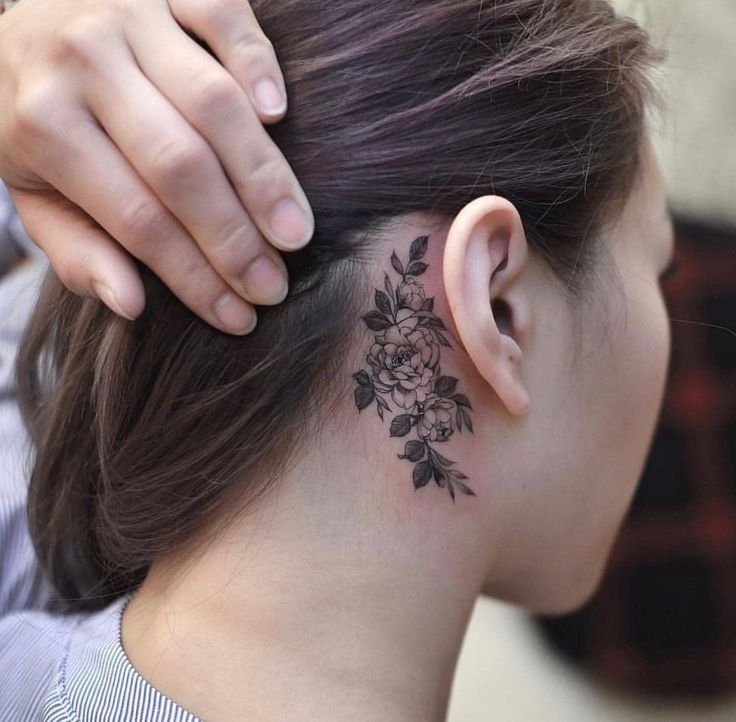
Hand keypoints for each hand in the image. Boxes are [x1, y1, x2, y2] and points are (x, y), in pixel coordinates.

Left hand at [0, 0, 312, 333]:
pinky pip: (223, 16)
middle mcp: (82, 62)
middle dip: (235, 237)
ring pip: (214, 103)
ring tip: (297, 232)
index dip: (194, 276)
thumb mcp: (35, 196)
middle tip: (275, 285)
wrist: (18, 29)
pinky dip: (256, 62)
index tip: (238, 316)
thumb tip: (132, 306)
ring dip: (264, 175)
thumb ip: (77, 251)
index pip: (137, 219)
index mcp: (43, 126)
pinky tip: (279, 116)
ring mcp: (128, 14)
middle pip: (180, 165)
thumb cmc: (37, 124)